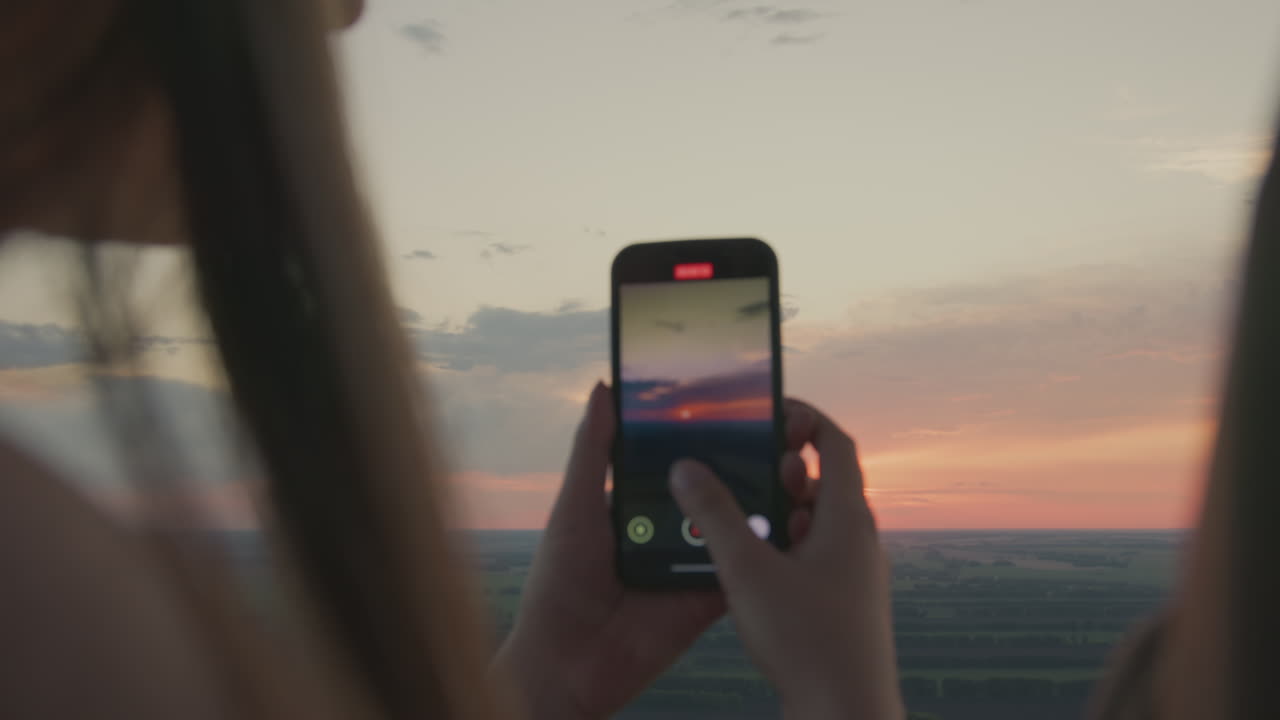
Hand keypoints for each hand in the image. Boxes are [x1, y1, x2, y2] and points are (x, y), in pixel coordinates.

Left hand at [491, 383, 811, 719]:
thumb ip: (593, 450)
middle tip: (781, 432)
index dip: (704, 433)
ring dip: (764, 501)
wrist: (567, 663)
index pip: (677, 460)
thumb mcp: (576, 506)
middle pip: (714, 488)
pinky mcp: (710, 596)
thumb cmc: (559, 582)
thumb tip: (604, 387)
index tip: (739, 401)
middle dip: (747, 463)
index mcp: (638, 502)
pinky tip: (794, 523)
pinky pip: (743, 568)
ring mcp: (692, 563)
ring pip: (737, 525)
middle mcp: (669, 528)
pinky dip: (766, 551)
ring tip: (794, 470)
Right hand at [669, 400, 903, 719]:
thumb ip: (713, 514)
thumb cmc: (806, 640)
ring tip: (735, 522)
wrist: (845, 712)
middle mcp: (859, 539)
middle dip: (778, 470)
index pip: (836, 443)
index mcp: (847, 517)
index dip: (804, 419)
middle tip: (739, 472)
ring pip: (815, 521)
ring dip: (776, 511)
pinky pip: (814, 555)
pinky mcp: (845, 602)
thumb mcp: (746, 569)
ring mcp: (855, 572)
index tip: (767, 414)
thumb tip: (685, 466)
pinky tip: (748, 568)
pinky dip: (782, 546)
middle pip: (823, 480)